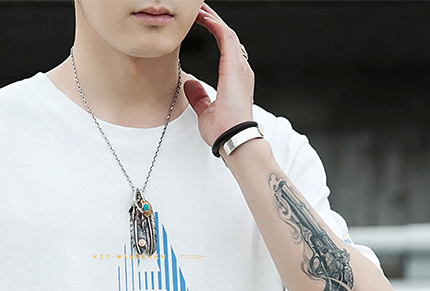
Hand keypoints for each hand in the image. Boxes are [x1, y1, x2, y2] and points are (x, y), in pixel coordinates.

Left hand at [184, 2, 254, 146]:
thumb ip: (198, 95)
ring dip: (213, 19)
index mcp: (234, 78)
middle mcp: (241, 69)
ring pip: (227, 33)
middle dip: (213, 20)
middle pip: (227, 36)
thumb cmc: (223, 129)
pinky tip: (204, 17)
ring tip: (199, 9)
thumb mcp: (204, 110)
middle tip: (198, 9)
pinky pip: (226, 37)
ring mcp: (240, 66)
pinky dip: (215, 25)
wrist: (232, 138)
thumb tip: (189, 83)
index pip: (225, 48)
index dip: (214, 32)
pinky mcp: (234, 65)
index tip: (201, 23)